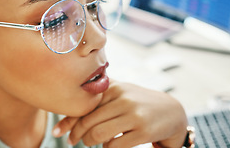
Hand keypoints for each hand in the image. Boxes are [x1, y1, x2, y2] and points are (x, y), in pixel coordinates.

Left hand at [52, 81, 187, 147]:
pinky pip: (114, 145)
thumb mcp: (121, 94)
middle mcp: (123, 98)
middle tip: (74, 141)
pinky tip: (109, 145)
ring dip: (90, 142)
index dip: (68, 120)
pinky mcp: (143, 130)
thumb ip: (100, 98)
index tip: (57, 131)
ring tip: (90, 142)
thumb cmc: (139, 103)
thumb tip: (70, 112)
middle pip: (88, 120)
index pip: (84, 104)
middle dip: (76, 134)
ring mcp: (133, 114)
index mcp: (114, 87)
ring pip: (98, 133)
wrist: (172, 111)